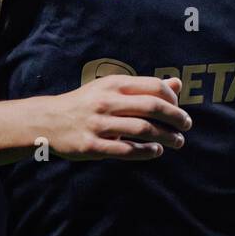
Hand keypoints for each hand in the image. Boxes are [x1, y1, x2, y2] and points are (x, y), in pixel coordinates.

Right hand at [39, 75, 190, 160]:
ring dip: (166, 136)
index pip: (153, 87)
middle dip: (176, 117)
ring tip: (178, 141)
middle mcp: (107, 102)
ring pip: (143, 129)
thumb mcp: (112, 89)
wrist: (47, 120)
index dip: (173, 99)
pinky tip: (157, 151)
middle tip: (187, 125)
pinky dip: (146, 151)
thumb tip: (177, 84)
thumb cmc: (87, 103)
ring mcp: (99, 124)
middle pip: (152, 107)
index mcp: (114, 84)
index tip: (178, 109)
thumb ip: (144, 87)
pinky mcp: (92, 146)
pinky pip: (126, 150)